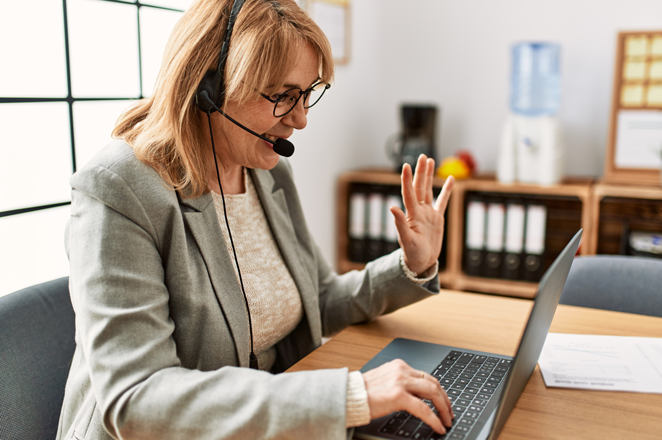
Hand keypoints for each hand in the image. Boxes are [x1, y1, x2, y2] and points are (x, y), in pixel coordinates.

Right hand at [363, 359, 453, 433]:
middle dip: (445, 400)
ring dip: (444, 408)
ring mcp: (400, 382)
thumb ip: (398, 383)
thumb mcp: (383, 381)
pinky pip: (424, 409)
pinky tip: (438, 427)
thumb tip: (415, 396)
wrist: (347, 396)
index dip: (439, 390)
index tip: (444, 402)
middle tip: (449, 413)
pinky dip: (434, 419)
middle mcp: (402, 370)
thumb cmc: (361, 393)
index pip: (426, 376)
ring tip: (447, 420)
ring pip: (433, 393)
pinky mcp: (398, 396)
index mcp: (399, 366)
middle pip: (433, 383)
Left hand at [391, 155, 453, 274]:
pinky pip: (442, 201)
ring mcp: (428, 213)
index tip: (406, 165)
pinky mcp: (437, 218)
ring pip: (428, 190)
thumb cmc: (412, 254)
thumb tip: (392, 207)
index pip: (408, 193)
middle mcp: (418, 211)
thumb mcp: (406, 240)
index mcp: (411, 215)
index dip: (407, 179)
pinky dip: (446, 190)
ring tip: (430, 160)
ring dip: (429, 176)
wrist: (421, 263)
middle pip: (419, 187)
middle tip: (423, 156)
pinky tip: (450, 179)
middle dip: (421, 172)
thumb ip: (400, 224)